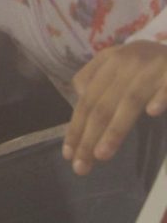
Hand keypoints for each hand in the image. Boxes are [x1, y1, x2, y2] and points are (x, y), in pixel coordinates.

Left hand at [63, 40, 166, 174]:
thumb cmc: (147, 59)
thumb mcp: (118, 61)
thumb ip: (95, 78)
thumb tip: (79, 96)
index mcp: (110, 61)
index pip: (87, 99)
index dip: (76, 126)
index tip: (69, 154)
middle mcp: (127, 62)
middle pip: (103, 104)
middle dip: (89, 136)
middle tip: (82, 166)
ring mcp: (153, 66)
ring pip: (130, 101)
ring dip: (115, 129)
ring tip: (102, 154)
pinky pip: (166, 86)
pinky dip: (160, 97)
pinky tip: (152, 113)